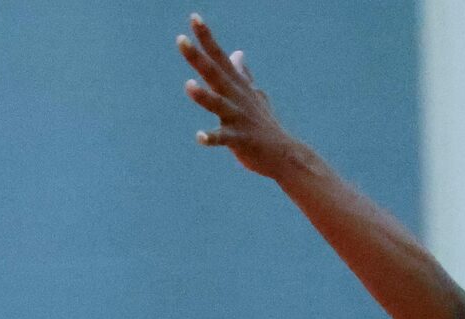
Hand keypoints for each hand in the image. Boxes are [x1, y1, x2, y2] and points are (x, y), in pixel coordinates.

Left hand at [179, 15, 300, 177]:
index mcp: (236, 86)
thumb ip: (243, 74)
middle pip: (213, 74)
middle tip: (180, 40)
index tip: (193, 18)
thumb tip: (237, 53)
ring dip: (203, 95)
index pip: (219, 57)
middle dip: (197, 57)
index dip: (206, 38)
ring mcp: (238, 118)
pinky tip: (200, 137)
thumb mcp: (255, 95)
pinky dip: (212, 138)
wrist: (285, 154)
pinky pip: (224, 139)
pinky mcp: (240, 139)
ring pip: (218, 104)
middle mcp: (236, 97)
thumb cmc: (266, 125)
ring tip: (188, 84)